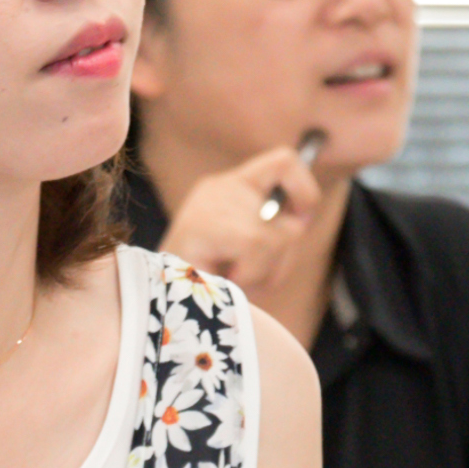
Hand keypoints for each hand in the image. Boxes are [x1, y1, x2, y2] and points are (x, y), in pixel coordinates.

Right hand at [155, 144, 328, 302]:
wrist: (164, 306)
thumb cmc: (211, 287)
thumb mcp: (256, 258)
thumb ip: (280, 237)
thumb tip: (298, 221)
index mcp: (232, 188)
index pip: (284, 161)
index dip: (304, 188)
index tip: (302, 217)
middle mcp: (220, 188)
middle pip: (285, 214)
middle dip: (280, 254)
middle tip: (252, 272)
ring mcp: (208, 203)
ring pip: (272, 235)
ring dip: (262, 268)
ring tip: (234, 277)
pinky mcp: (201, 223)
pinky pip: (254, 243)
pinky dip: (250, 270)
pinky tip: (226, 278)